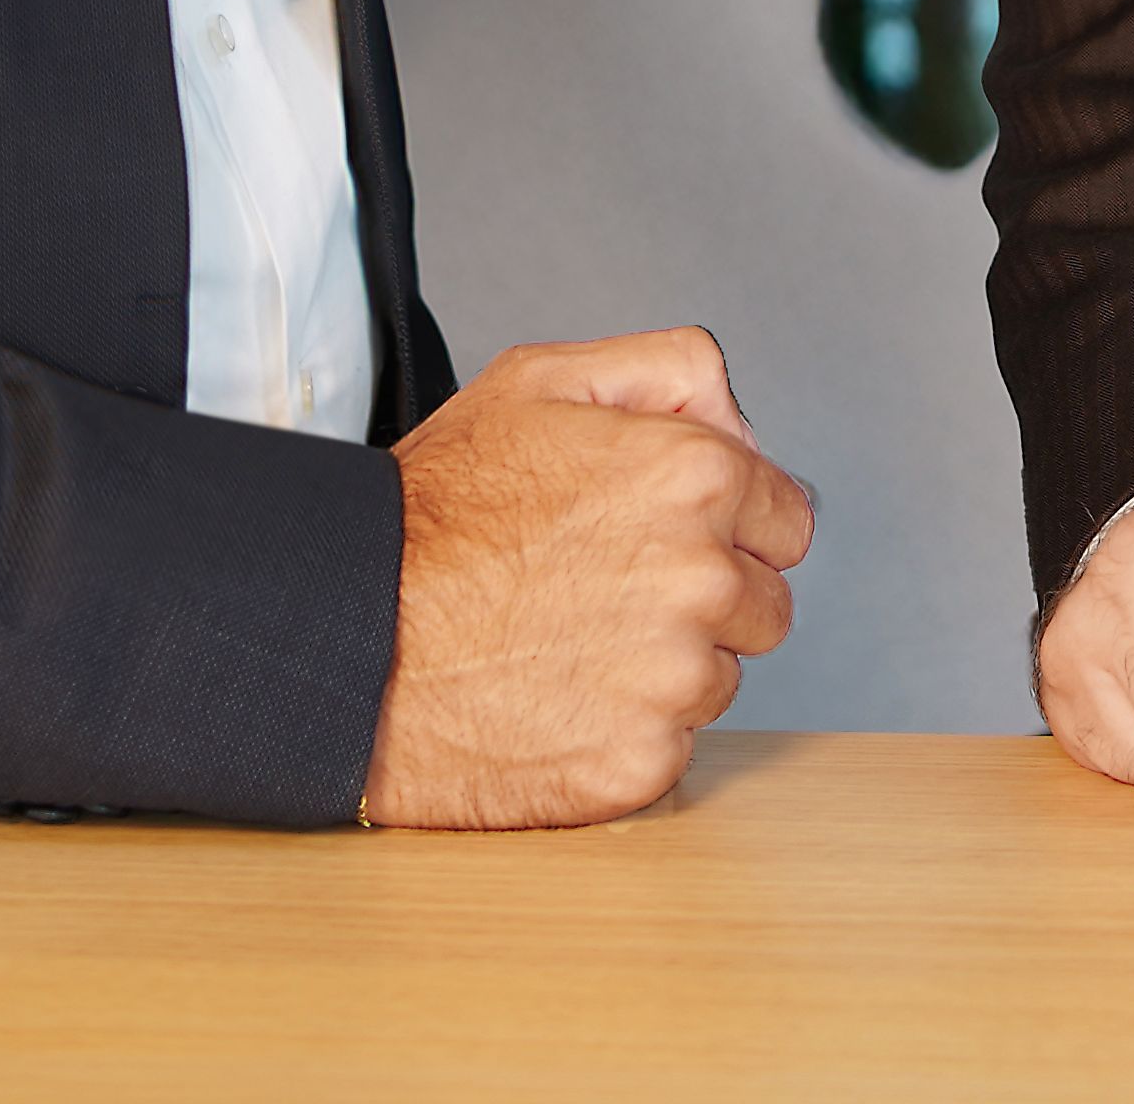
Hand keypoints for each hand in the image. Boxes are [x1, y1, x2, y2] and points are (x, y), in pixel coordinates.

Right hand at [364, 329, 815, 827]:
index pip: (788, 519)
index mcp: (696, 477)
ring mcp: (673, 679)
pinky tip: (553, 697)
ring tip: (565, 640)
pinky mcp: (639, 763)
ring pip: (719, 678)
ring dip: (663, 668)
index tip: (660, 536)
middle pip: (765, 604)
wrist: (345, 636)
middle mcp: (702, 577)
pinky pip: (669, 749)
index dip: (726, 525)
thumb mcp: (541, 381)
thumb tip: (742, 422)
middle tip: (602, 588)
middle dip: (703, 597)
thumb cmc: (433, 513)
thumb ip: (670, 370)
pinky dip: (621, 732)